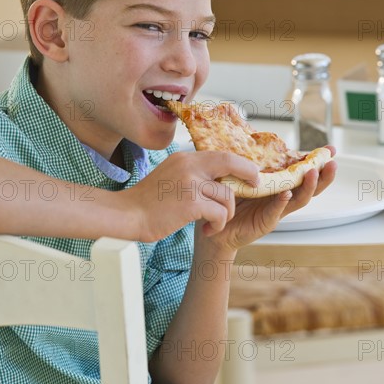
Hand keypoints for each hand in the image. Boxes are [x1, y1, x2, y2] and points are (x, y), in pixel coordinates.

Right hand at [117, 151, 258, 242]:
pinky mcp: (191, 203)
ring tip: (215, 221)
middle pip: (231, 162)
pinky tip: (209, 229)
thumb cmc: (147, 201)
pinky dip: (218, 223)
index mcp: (185, 158)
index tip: (249, 173)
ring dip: (227, 212)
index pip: (220, 154)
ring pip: (227, 195)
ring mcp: (191, 183)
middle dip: (249, 173)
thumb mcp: (170, 175)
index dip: (239, 163)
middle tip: (256, 184)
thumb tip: (217, 177)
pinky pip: (220, 213)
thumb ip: (191, 172)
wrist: (127, 215)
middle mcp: (189, 166)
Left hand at [198, 146, 336, 251]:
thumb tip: (253, 135)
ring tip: (313, 174)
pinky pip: (276, 212)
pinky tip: (287, 194)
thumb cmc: (232, 198)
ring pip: (299, 200)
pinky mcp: (265, 222)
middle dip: (323, 175)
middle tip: (332, 163)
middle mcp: (283, 197)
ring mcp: (277, 211)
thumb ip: (254, 163)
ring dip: (308, 187)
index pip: (303, 172)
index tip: (331, 150)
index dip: (317, 162)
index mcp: (280, 185)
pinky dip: (282, 203)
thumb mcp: (245, 176)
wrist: (219, 226)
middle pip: (310, 188)